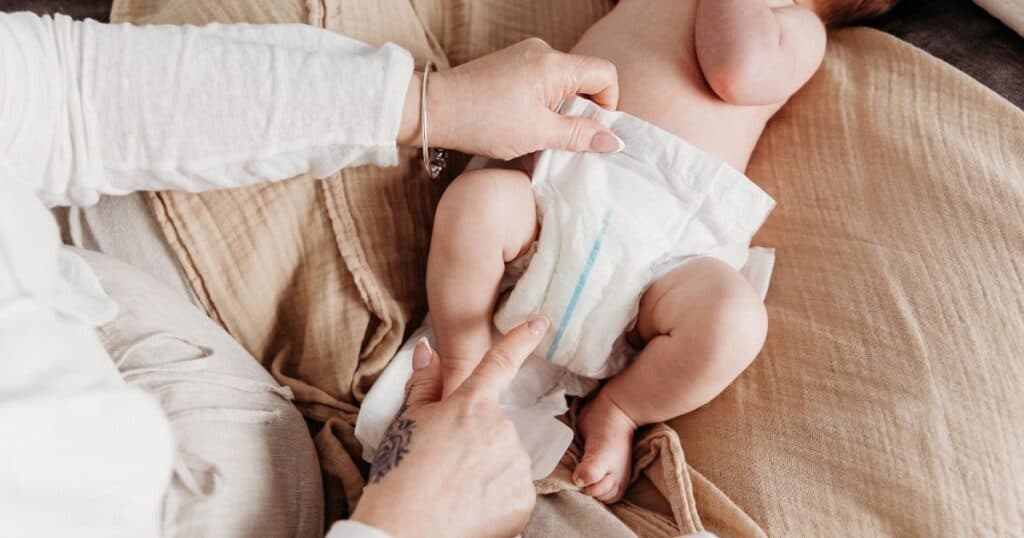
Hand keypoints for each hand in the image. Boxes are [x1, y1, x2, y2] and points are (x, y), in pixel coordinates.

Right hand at [351, 317, 550, 537]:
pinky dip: (495, 498)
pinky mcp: (522, 499)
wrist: (402, 531)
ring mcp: (514, 465)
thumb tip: (429, 349)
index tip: (540, 323)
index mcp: (471, 406)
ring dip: (487, 470)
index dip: (521, 339)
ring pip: (506, 459)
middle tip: (445, 464)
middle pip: (496, 426)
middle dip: (476, 440)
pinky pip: (513, 490)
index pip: (500, 363)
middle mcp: (501, 429)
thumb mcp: (407, 423)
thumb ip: (425, 383)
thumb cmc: (398, 475)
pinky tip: (470, 508)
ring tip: (455, 490)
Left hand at [399, 38, 621, 159]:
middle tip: (564, 139)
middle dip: (582, 111)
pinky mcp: (510, 64)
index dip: (607, 105)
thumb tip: (612, 141)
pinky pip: (541, 82)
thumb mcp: (537, 134)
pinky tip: (523, 124)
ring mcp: (525, 55)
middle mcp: (543, 52)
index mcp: (555, 64)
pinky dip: (542, 104)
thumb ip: (578, 135)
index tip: (592, 131)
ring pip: (562, 83)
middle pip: (584, 78)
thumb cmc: (482, 120)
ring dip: (560, 110)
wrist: (434, 108)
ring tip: (539, 135)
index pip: (605, 75)